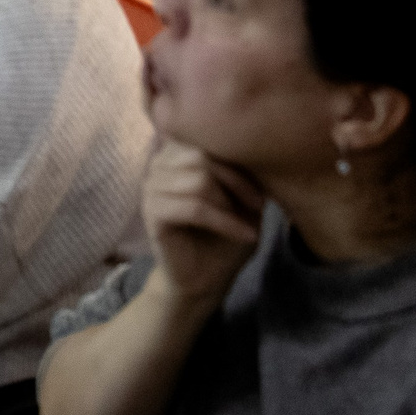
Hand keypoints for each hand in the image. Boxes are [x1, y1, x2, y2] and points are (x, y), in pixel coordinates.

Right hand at [142, 140, 264, 307]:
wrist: (205, 279)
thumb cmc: (225, 235)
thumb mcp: (243, 198)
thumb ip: (242, 170)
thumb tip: (259, 143)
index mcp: (177, 153)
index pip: (206, 135)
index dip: (237, 157)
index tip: (263, 187)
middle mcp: (159, 164)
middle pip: (201, 155)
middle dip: (237, 180)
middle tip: (259, 206)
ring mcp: (152, 189)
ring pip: (198, 181)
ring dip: (231, 203)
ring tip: (249, 223)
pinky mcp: (153, 215)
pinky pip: (194, 208)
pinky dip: (225, 222)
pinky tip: (246, 235)